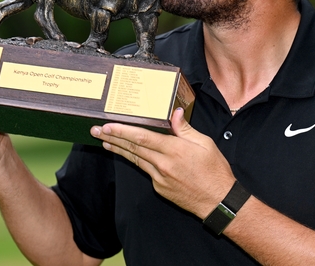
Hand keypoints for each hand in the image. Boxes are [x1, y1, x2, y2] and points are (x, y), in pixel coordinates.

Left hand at [90, 108, 234, 218]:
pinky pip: (145, 170)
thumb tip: (174, 113)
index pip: (142, 137)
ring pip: (135, 160)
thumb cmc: (215, 171)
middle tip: (96, 131)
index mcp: (174, 150)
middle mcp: (163, 165)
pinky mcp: (159, 188)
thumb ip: (185, 129)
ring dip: (119, 150)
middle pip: (133, 148)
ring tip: (105, 142)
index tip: (108, 126)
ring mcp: (159, 178)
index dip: (123, 131)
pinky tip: (128, 155)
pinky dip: (135, 161)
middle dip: (112, 138)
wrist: (218, 202)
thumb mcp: (205, 144)